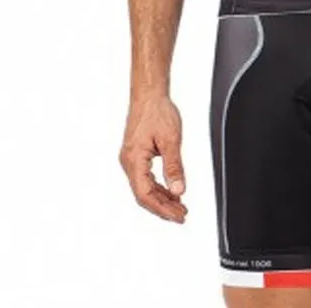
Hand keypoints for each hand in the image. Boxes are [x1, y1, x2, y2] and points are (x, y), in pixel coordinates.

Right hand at [119, 93, 187, 222]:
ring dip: (161, 198)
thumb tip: (179, 190)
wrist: (149, 95)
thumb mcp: (171, 140)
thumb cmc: (157, 111)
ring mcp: (131, 159)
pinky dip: (158, 187)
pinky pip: (145, 178)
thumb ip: (174, 167)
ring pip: (144, 188)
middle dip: (163, 207)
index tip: (177, 216)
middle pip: (144, 195)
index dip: (162, 208)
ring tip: (179, 206)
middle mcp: (128, 162)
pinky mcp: (136, 156)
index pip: (145, 194)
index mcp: (134, 160)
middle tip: (181, 215)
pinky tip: (171, 191)